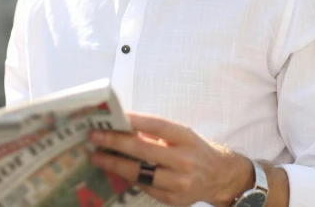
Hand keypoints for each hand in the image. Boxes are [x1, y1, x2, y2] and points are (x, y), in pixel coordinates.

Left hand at [89, 112, 253, 206]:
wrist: (219, 176)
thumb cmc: (195, 150)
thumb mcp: (182, 136)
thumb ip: (156, 134)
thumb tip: (124, 126)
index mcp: (186, 138)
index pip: (158, 126)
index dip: (136, 120)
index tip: (115, 116)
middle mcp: (184, 160)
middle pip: (144, 150)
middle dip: (116, 142)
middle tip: (95, 136)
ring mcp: (178, 182)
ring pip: (140, 172)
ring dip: (115, 163)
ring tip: (97, 156)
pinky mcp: (172, 199)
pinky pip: (144, 186)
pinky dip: (128, 177)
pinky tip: (114, 170)